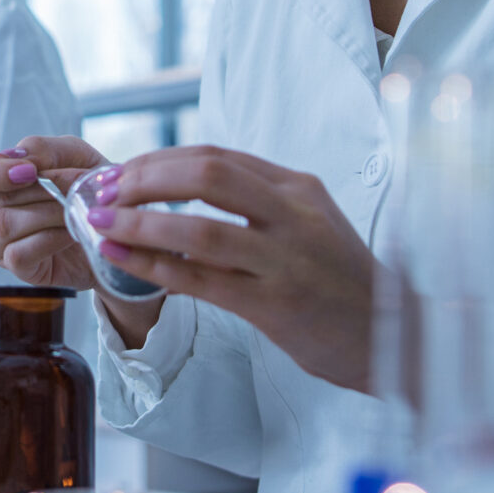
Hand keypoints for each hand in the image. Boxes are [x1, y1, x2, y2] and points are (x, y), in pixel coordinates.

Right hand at [0, 135, 106, 291]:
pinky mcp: (19, 269)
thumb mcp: (72, 155)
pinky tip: (71, 233)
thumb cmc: (85, 186)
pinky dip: (50, 239)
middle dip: (40, 191)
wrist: (112, 225)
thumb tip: (19, 161)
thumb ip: (42, 149)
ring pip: (4, 225)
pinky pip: (19, 254)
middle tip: (74, 189)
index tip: (31, 172)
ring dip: (47, 213)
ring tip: (76, 210)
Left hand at [87, 146, 379, 392]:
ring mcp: (287, 260)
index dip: (158, 161)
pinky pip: (203, 280)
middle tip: (104, 194)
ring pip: (199, 229)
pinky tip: (123, 261)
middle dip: (144, 179)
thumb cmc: (338, 281)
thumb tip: (178, 187)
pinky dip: (155, 267)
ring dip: (140, 224)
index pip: (216, 157)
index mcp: (298, 187)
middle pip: (206, 175)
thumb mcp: (307, 223)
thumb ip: (256, 202)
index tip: (120, 173)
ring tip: (100, 225)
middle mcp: (294, 214)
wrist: (393, 335)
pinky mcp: (277, 305)